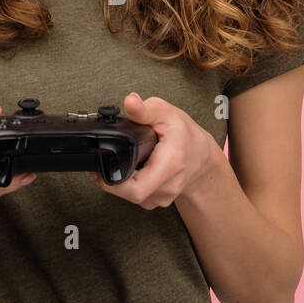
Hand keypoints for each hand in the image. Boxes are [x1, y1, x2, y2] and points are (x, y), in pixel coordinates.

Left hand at [88, 92, 220, 209]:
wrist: (201, 156)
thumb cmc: (185, 134)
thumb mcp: (166, 113)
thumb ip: (145, 109)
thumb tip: (130, 101)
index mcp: (170, 164)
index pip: (136, 188)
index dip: (113, 184)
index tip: (102, 169)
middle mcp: (168, 186)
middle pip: (130, 194)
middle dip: (113, 180)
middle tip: (106, 163)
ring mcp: (164, 197)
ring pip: (133, 197)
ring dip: (123, 182)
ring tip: (127, 162)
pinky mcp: (160, 201)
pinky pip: (139, 197)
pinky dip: (132, 185)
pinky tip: (135, 170)